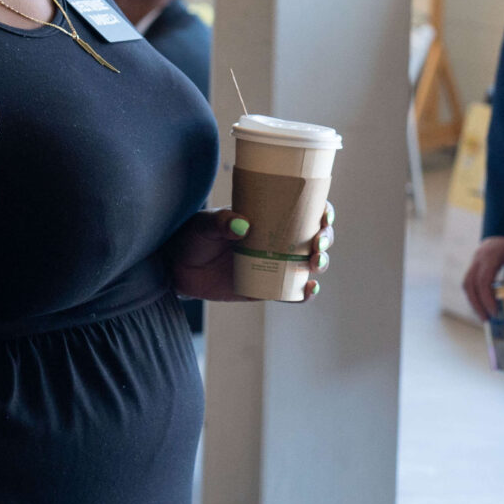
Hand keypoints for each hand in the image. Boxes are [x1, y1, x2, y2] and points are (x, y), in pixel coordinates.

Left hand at [170, 203, 335, 300]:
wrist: (177, 269)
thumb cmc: (192, 237)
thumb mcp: (204, 224)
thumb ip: (220, 222)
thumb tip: (242, 225)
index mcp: (269, 216)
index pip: (305, 210)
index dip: (322, 212)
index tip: (324, 216)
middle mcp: (278, 240)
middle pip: (315, 237)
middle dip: (325, 240)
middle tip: (318, 244)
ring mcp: (275, 265)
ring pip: (309, 264)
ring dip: (321, 264)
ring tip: (314, 264)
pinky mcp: (267, 289)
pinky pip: (292, 293)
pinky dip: (305, 294)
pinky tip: (310, 290)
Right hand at [463, 236, 503, 322]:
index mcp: (493, 255)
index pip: (484, 280)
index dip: (487, 299)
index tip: (495, 313)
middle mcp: (479, 256)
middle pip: (470, 284)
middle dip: (477, 304)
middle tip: (487, 320)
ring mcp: (475, 258)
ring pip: (466, 283)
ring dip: (473, 301)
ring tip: (484, 316)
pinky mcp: (475, 262)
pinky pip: (469, 280)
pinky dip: (474, 294)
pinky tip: (483, 305)